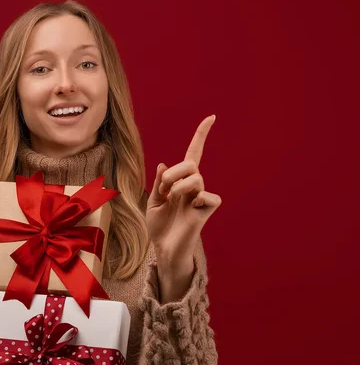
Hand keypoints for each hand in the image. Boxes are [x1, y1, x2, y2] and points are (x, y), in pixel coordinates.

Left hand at [146, 115, 221, 273]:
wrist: (163, 248)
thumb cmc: (160, 226)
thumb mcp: (152, 201)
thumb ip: (158, 184)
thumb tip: (163, 165)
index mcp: (181, 181)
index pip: (194, 153)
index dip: (201, 135)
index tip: (212, 117)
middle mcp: (193, 186)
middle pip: (190, 163)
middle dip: (173, 173)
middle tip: (164, 190)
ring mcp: (201, 197)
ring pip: (196, 177)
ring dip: (178, 186)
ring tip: (172, 200)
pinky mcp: (207, 210)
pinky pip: (209, 196)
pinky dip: (198, 199)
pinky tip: (192, 208)